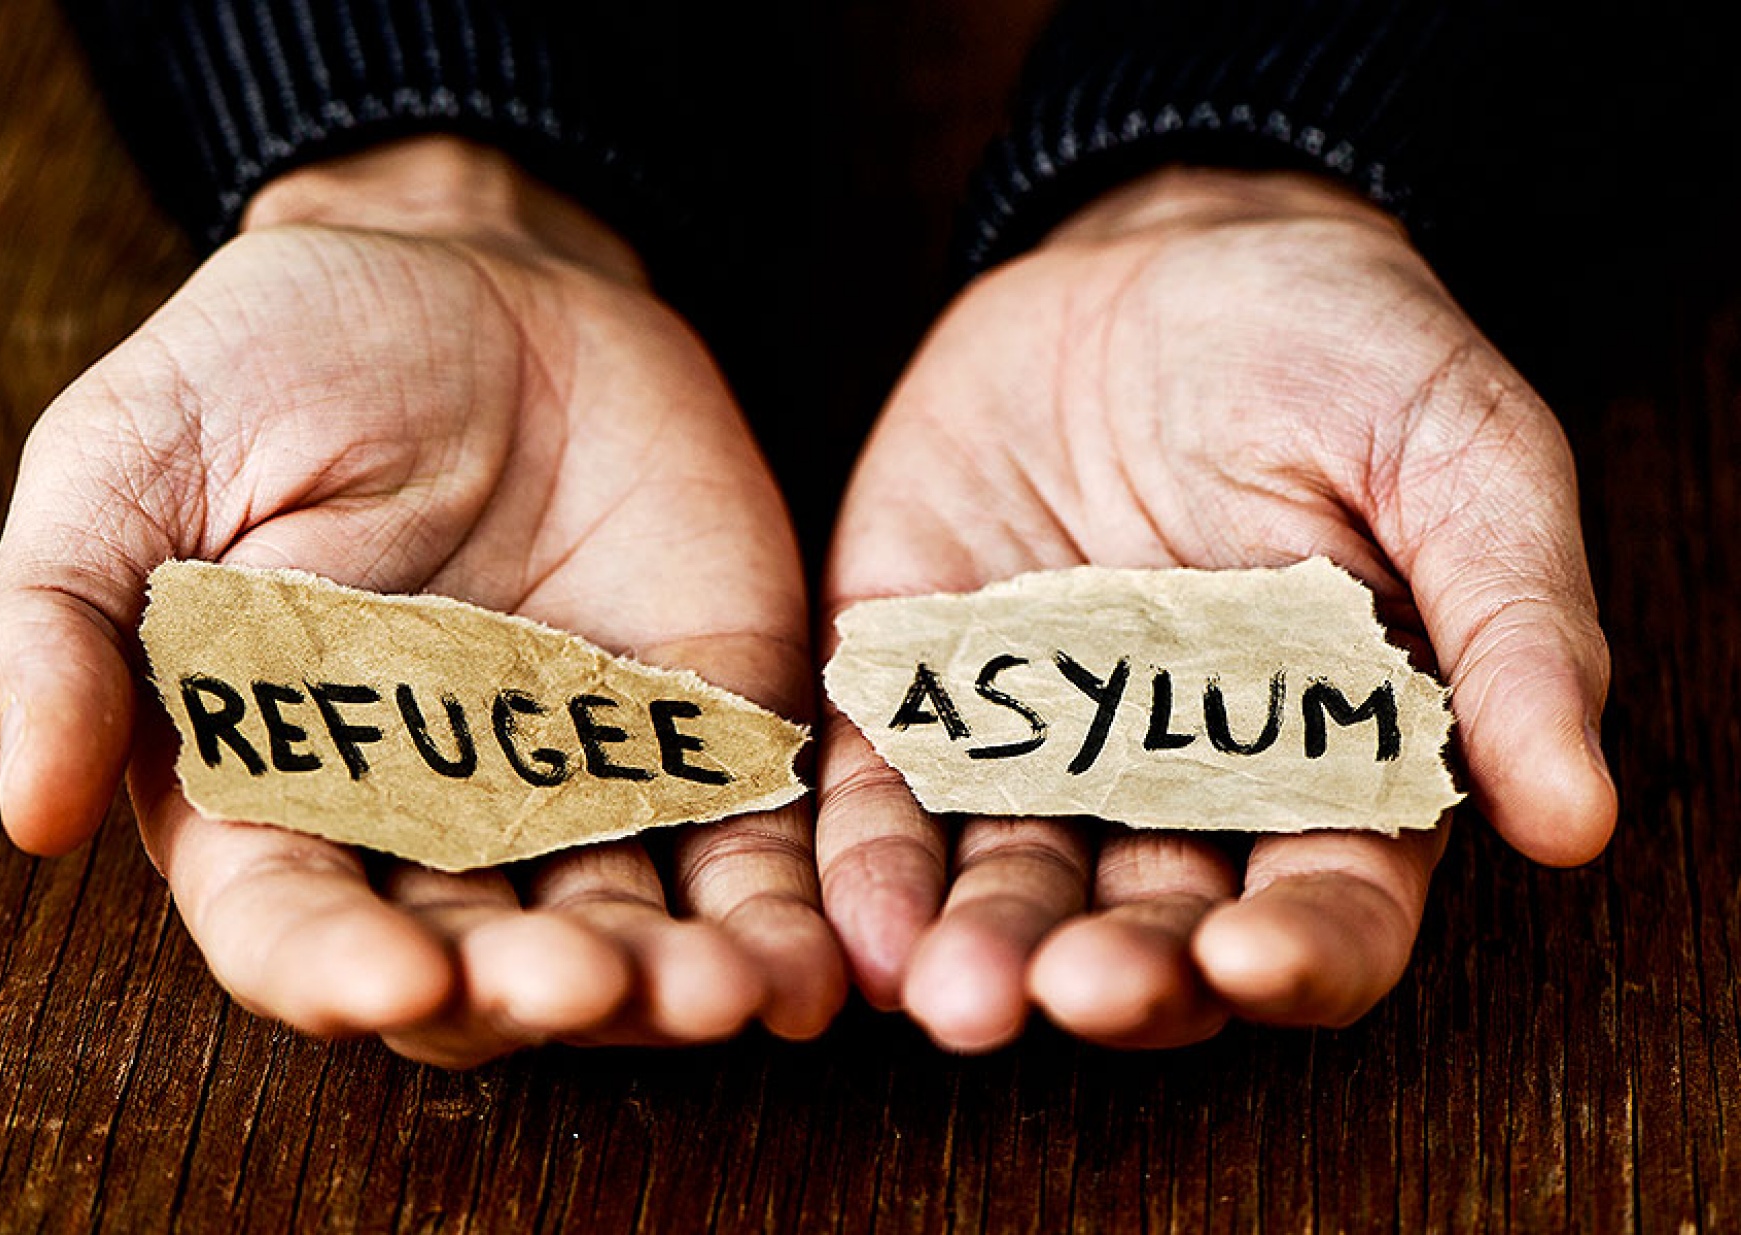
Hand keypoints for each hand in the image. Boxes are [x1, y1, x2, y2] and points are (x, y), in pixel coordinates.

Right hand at [0, 136, 844, 1065]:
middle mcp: (433, 815)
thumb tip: (32, 809)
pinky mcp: (705, 726)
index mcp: (278, 779)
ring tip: (729, 992)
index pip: (291, 922)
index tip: (390, 982)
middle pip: (481, 961)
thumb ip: (69, 624)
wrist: (477, 275)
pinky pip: (749, 841)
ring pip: (629, 928)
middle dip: (534, 991)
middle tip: (586, 983)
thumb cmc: (280, 360)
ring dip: (677, 981)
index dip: (330, 970)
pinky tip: (814, 958)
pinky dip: (783, 908)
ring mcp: (581, 780)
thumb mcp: (134, 459)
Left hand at [818, 167, 1615, 1050]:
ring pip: (1011, 879)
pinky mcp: (922, 679)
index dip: (1299, 954)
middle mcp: (1178, 782)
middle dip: (1115, 973)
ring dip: (981, 945)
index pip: (1328, 908)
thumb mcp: (1460, 456)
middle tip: (1071, 989)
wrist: (1163, 256)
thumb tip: (1575, 819)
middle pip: (1153, 925)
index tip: (1249, 957)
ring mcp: (1039, 739)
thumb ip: (1512, 628)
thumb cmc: (1341, 353)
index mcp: (1331, 759)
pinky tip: (857, 917)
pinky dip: (869, 854)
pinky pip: (890, 783)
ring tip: (951, 993)